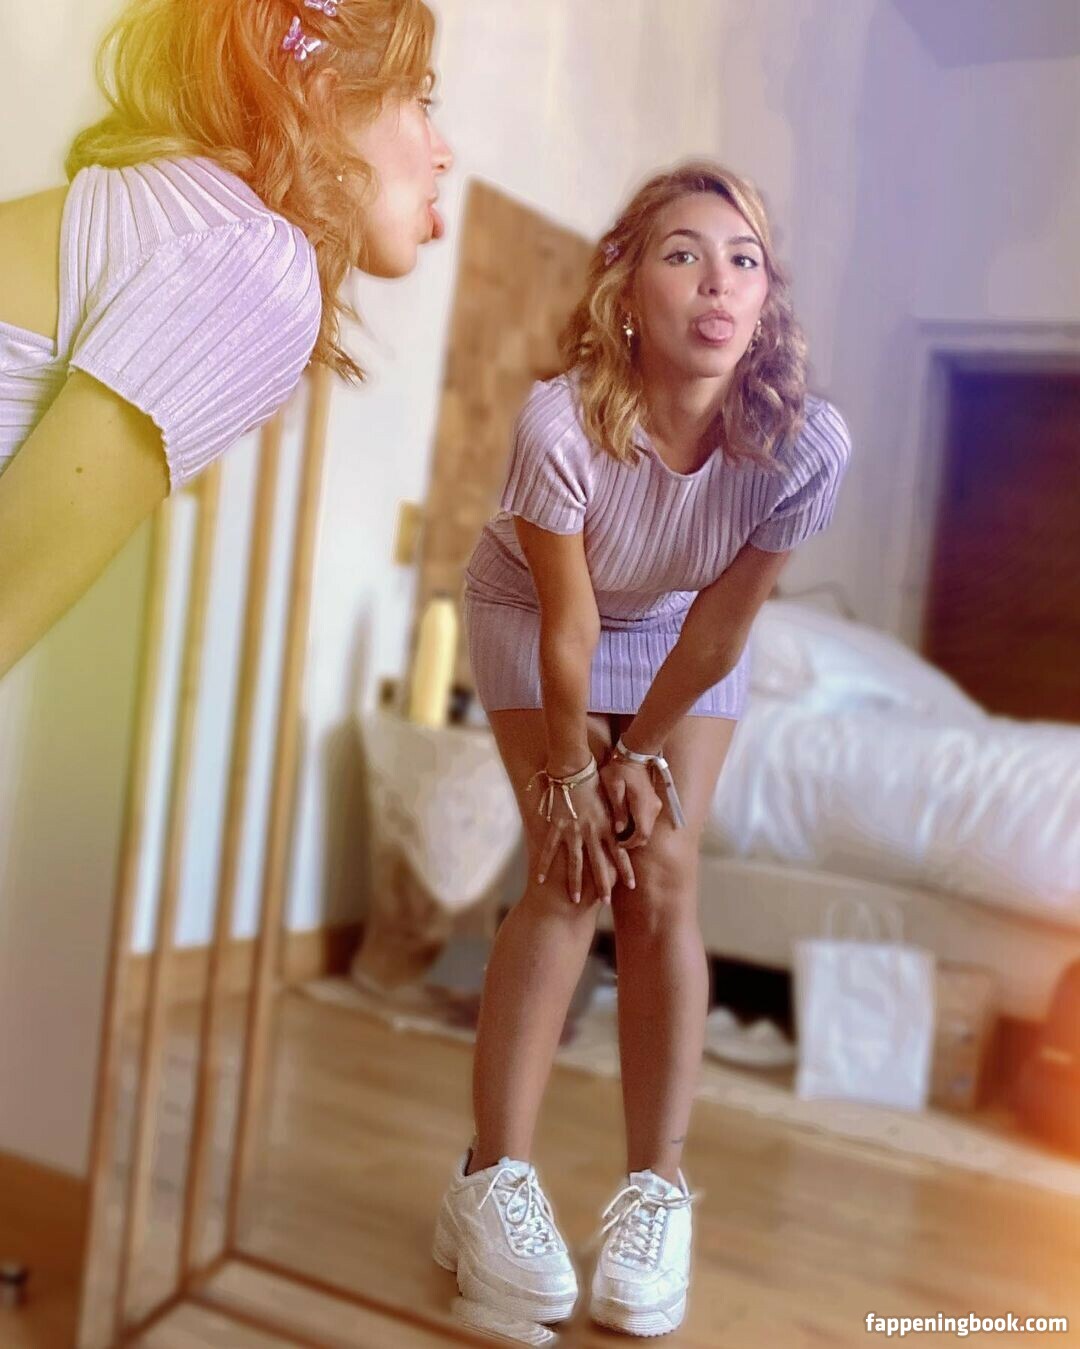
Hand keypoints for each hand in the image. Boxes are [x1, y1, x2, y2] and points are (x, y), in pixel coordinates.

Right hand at [535, 775, 635, 903]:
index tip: (632, 885)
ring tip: (576, 899)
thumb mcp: (611, 801)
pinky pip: (549, 850)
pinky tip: (540, 880)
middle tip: (605, 902)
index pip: (619, 852)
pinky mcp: (556, 827)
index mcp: (606, 825)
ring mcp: (572, 831)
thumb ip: (616, 819)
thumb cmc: (595, 782)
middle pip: (598, 863)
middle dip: (602, 884)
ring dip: (575, 882)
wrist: (574, 770)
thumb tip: (624, 834)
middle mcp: (591, 831)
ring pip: (574, 862)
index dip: (625, 869)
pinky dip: (544, 865)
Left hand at [599, 758, 662, 848]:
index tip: (618, 843)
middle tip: (617, 839)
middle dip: (632, 841)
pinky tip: (625, 821)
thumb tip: (619, 830)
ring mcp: (655, 805)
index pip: (642, 834)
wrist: (634, 754)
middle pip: (646, 834)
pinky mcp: (654, 803)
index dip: (630, 843)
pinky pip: (648, 821)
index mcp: (642, 805)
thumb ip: (618, 809)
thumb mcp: (613, 787)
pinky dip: (638, 826)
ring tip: (619, 831)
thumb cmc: (620, 768)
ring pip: (648, 828)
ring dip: (635, 833)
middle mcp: (653, 808)